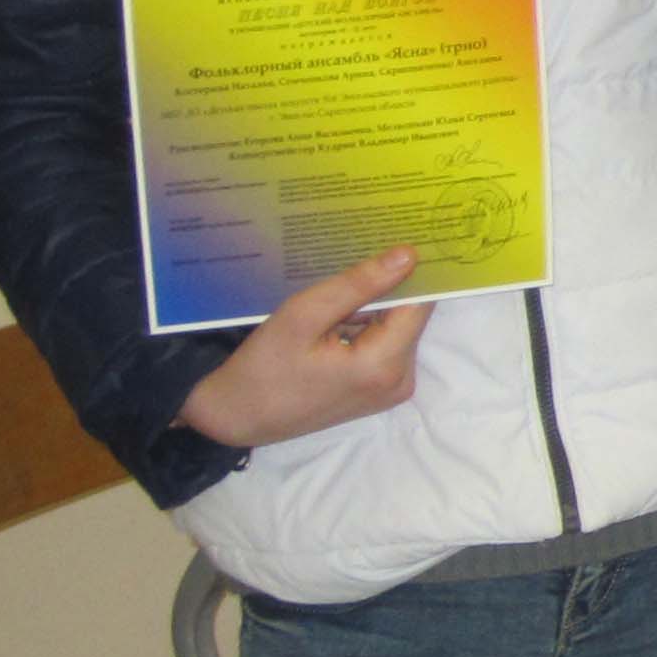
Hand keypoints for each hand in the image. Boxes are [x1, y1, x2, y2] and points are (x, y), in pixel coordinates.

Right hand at [176, 248, 431, 448]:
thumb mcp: (303, 315)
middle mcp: (400, 381)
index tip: (400, 240)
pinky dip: (365, 328)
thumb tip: (409, 255)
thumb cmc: (262, 367)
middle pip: (408, 317)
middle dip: (385, 290)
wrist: (236, 416)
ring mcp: (391, 389)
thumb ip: (359, 284)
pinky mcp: (379, 391)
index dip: (412, 271)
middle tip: (354, 264)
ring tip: (335, 297)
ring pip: (396, 329)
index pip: (419, 303)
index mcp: (384, 365)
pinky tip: (334, 321)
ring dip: (371, 309)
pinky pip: (384, 345)